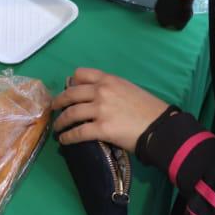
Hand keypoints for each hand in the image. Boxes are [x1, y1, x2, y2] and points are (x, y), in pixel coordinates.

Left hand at [52, 68, 169, 150]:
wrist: (161, 126)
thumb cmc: (148, 109)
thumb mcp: (129, 88)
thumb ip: (111, 89)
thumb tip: (96, 97)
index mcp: (109, 80)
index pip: (81, 74)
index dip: (71, 82)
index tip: (67, 89)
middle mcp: (101, 91)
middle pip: (71, 94)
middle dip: (59, 102)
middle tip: (54, 108)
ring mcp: (100, 109)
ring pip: (71, 113)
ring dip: (60, 121)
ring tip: (57, 127)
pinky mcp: (101, 129)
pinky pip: (78, 132)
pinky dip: (68, 137)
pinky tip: (64, 140)